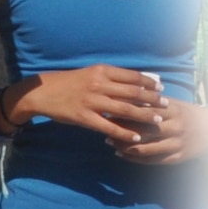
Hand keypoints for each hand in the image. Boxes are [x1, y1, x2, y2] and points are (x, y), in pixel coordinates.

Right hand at [5, 65, 165, 142]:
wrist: (42, 92)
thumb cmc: (68, 82)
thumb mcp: (89, 73)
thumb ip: (111, 76)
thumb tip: (137, 79)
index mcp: (101, 71)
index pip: (131, 76)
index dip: (149, 83)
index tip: (160, 88)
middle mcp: (98, 85)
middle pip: (133, 93)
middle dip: (152, 99)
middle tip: (165, 105)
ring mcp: (92, 102)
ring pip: (125, 109)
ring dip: (144, 115)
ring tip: (157, 120)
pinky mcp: (84, 117)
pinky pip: (109, 127)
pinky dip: (125, 133)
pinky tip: (135, 137)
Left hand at [108, 99, 207, 164]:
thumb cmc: (188, 113)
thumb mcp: (174, 103)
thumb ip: (153, 101)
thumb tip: (126, 95)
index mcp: (173, 110)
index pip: (145, 111)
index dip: (125, 112)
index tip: (108, 110)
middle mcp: (175, 127)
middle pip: (143, 130)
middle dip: (122, 130)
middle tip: (104, 128)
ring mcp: (177, 143)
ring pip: (146, 148)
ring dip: (125, 146)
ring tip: (110, 142)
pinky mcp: (178, 157)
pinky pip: (153, 160)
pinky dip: (135, 158)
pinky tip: (122, 154)